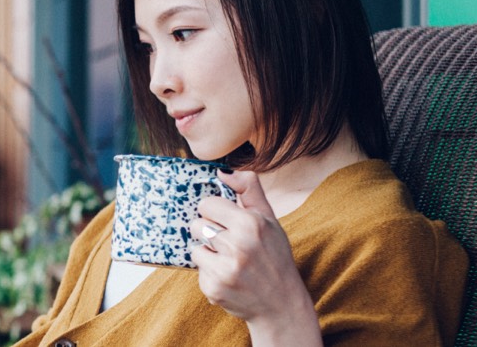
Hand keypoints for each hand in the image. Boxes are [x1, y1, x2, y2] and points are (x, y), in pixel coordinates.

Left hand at [190, 170, 321, 345]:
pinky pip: (198, 270)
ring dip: (209, 253)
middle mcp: (237, 246)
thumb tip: (222, 172)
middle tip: (230, 244)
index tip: (227, 221)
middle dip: (210, 232)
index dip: (215, 212)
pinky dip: (210, 273)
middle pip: (197, 225)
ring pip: (195, 248)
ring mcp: (224, 269)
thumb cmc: (274, 257)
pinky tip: (230, 278)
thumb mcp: (269, 219)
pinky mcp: (213, 288)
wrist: (281, 304)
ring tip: (231, 261)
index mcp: (250, 224)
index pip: (207, 204)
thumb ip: (249, 190)